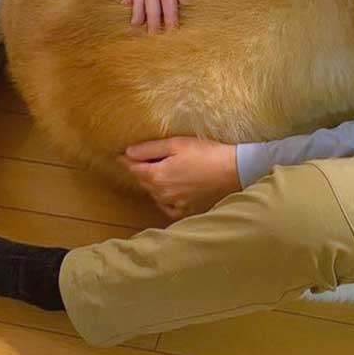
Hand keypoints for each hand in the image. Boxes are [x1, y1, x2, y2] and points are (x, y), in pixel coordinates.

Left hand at [119, 137, 240, 221]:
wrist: (233, 171)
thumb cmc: (206, 154)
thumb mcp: (176, 144)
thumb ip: (149, 149)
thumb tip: (128, 152)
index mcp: (156, 176)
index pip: (133, 168)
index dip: (126, 160)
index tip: (120, 155)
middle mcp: (162, 193)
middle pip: (143, 181)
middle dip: (140, 170)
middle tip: (141, 160)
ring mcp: (175, 204)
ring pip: (155, 193)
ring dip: (153, 184)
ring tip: (160, 172)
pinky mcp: (188, 210)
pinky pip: (169, 207)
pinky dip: (166, 200)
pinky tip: (171, 192)